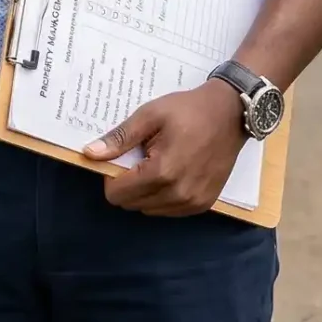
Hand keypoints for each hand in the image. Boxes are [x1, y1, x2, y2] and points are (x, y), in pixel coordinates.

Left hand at [81, 80, 247, 216]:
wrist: (231, 113)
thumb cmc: (188, 110)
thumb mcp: (150, 115)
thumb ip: (119, 139)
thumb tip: (90, 154)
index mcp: (161, 172)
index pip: (117, 194)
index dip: (111, 176)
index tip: (122, 158)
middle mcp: (177, 194)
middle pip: (131, 204)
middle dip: (128, 184)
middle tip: (141, 158)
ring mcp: (193, 203)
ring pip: (149, 210)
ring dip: (145, 192)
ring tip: (159, 164)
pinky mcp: (204, 205)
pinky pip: (169, 211)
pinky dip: (163, 197)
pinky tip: (173, 174)